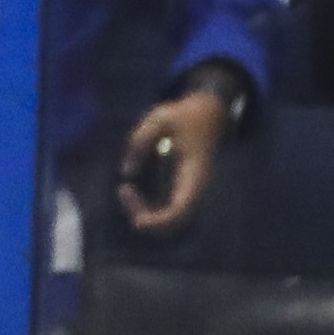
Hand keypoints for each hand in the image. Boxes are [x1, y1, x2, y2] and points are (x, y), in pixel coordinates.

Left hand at [120, 84, 230, 234]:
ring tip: (126, 192)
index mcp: (194, 174)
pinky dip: (150, 209)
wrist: (209, 111)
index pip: (179, 211)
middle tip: (124, 191)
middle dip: (146, 218)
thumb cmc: (187, 114)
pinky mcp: (185, 189)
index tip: (135, 215)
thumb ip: (141, 141)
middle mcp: (196, 189)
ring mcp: (192, 191)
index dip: (158, 221)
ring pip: (172, 220)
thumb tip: (127, 171)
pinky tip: (133, 192)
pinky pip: (169, 211)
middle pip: (174, 222)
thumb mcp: (160, 119)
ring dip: (146, 214)